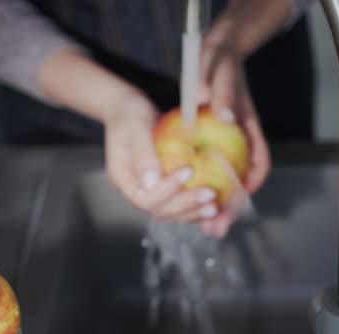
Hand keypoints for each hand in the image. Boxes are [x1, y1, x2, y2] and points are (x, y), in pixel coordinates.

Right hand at [105, 90, 220, 222]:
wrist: (130, 114)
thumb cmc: (131, 116)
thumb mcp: (135, 126)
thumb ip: (143, 153)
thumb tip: (152, 182)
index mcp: (123, 179)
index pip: (144, 198)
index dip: (168, 190)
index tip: (189, 170)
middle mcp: (135, 192)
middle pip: (159, 211)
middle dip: (186, 205)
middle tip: (211, 194)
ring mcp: (149, 194)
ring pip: (171, 214)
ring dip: (194, 212)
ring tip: (215, 207)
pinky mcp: (163, 192)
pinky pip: (179, 207)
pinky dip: (196, 208)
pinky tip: (214, 206)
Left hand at [197, 41, 271, 236]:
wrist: (216, 55)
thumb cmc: (219, 63)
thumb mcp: (221, 72)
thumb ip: (225, 93)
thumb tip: (227, 116)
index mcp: (249, 131)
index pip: (259, 164)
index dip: (251, 186)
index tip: (236, 203)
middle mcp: (240, 144)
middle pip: (241, 182)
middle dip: (230, 208)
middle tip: (216, 228)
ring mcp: (227, 147)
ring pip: (225, 183)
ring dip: (215, 206)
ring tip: (204, 227)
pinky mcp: (212, 147)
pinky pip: (209, 174)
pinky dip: (201, 189)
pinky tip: (188, 202)